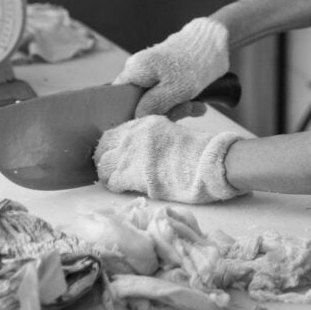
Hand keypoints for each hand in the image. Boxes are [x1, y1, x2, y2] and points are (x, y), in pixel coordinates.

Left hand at [94, 115, 244, 203]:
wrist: (207, 162)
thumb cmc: (196, 152)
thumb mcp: (170, 134)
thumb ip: (150, 138)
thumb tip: (135, 151)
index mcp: (144, 123)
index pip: (111, 134)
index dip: (109, 148)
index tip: (112, 156)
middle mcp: (134, 135)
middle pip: (102, 149)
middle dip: (104, 161)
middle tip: (110, 171)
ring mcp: (132, 154)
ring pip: (104, 166)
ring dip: (108, 175)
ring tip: (118, 181)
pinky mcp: (134, 174)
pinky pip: (113, 182)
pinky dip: (116, 186)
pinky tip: (126, 188)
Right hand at [115, 18, 228, 116]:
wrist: (216, 42)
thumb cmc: (194, 63)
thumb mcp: (174, 90)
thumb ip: (152, 105)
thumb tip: (135, 118)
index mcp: (134, 69)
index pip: (118, 98)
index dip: (131, 113)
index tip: (151, 121)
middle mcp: (139, 71)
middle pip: (141, 103)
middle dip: (165, 112)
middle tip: (185, 110)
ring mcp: (153, 74)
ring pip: (158, 103)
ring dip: (180, 109)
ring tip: (197, 106)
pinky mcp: (167, 77)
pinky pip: (170, 97)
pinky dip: (184, 102)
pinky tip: (199, 105)